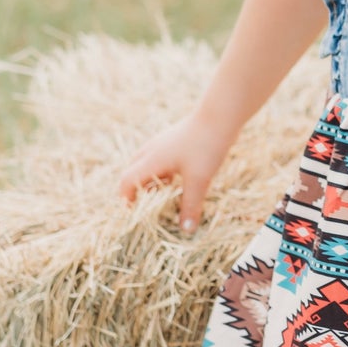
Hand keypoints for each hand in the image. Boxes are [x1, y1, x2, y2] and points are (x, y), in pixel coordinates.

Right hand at [118, 111, 235, 233]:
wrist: (220, 116)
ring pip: (146, 163)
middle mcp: (152, 150)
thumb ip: (191, 205)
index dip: (126, 199)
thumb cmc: (206, 146)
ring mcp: (162, 142)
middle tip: (149, 206)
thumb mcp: (199, 179)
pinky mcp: (174, 138)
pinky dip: (162, 170)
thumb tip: (186, 230)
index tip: (133, 214)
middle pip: (133, 171)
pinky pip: (159, 157)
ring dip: (151, 180)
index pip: (127, 181)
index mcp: (151, 160)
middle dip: (137, 190)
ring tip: (166, 193)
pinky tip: (180, 177)